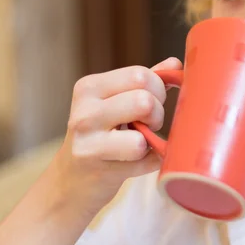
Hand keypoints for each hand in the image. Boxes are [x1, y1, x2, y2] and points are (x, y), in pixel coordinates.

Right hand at [48, 57, 182, 217]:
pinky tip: (134, 161)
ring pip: (142, 134)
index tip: (153, 102)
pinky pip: (143, 159)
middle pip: (145, 100)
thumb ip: (145, 82)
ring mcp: (87, 140)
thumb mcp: (116, 103)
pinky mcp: (95, 166)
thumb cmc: (101, 137)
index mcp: (90, 87)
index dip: (158, 89)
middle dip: (157, 114)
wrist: (70, 181)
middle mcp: (85, 110)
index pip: (140, 74)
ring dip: (151, 140)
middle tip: (148, 124)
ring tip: (139, 143)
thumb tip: (175, 63)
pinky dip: (149, 161)